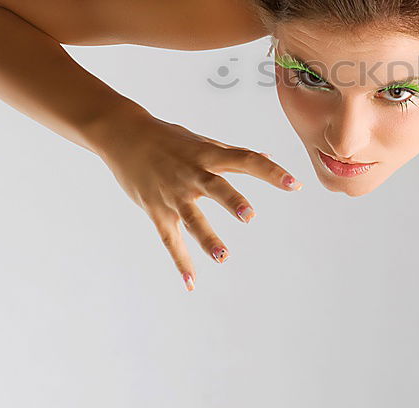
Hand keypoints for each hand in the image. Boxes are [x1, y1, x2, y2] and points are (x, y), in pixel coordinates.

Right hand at [91, 110, 301, 290]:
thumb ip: (235, 153)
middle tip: (249, 216)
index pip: (245, 160)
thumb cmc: (168, 138)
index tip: (294, 184)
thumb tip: (267, 157)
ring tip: (224, 256)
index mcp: (208, 154)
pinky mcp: (156, 211)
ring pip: (192, 218)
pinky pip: (169, 239)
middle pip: (215, 187)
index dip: (270, 172)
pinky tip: (192, 282)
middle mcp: (192, 174)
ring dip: (207, 237)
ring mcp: (173, 194)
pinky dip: (181, 262)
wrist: (124, 136)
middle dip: (231, 201)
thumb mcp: (203, 141)